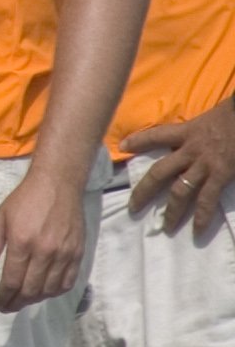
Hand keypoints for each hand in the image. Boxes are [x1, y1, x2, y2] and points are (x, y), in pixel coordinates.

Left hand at [0, 166, 85, 310]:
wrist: (58, 185)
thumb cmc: (25, 200)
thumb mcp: (0, 218)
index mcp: (22, 243)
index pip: (11, 281)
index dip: (3, 297)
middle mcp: (44, 252)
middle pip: (30, 290)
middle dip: (16, 303)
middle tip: (7, 306)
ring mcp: (64, 254)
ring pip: (49, 290)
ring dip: (35, 300)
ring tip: (22, 300)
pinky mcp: (78, 254)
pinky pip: (67, 282)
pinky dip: (55, 292)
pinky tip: (44, 292)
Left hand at [126, 100, 234, 239]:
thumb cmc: (233, 115)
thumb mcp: (208, 118)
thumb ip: (195, 131)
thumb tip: (186, 139)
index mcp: (186, 132)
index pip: (156, 136)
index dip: (138, 141)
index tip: (122, 147)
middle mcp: (190, 150)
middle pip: (159, 172)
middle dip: (144, 191)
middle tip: (133, 208)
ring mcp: (204, 165)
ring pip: (180, 191)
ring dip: (172, 211)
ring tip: (166, 227)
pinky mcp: (221, 175)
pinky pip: (207, 199)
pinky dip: (202, 216)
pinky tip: (197, 231)